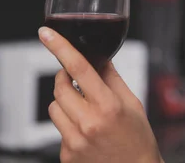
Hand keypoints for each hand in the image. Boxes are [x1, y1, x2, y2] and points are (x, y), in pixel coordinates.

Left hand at [38, 26, 162, 162]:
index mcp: (108, 106)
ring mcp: (75, 141)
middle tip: (78, 82)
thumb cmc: (137, 139)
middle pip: (60, 87)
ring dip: (65, 102)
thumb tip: (98, 57)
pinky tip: (86, 131)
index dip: (60, 47)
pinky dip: (68, 124)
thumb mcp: (132, 103)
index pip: (79, 68)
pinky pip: (58, 129)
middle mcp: (88, 123)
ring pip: (54, 107)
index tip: (46, 34)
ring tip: (84, 110)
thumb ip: (111, 78)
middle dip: (66, 79)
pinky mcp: (66, 155)